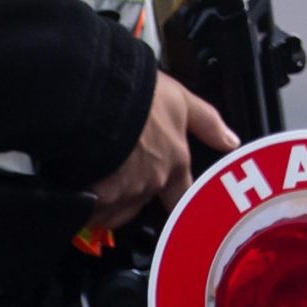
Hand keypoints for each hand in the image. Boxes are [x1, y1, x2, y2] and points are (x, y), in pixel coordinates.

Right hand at [85, 72, 235, 232]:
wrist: (98, 97)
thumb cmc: (140, 95)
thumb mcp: (181, 100)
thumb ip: (207, 123)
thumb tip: (231, 141)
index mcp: (174, 162)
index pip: (183, 195)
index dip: (179, 203)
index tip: (174, 207)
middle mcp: (151, 184)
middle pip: (142, 203)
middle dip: (131, 195)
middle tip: (116, 174)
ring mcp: (121, 194)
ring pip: (114, 211)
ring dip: (106, 203)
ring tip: (94, 180)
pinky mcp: (92, 199)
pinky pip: (88, 212)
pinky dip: (83, 205)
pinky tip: (75, 189)